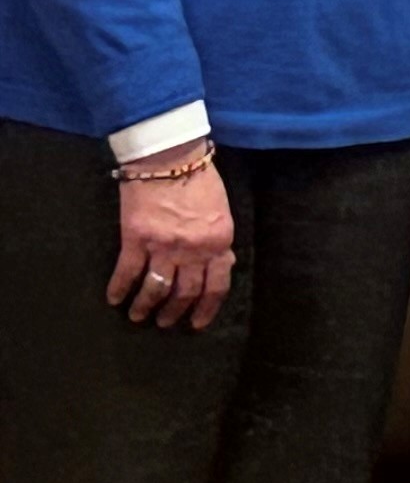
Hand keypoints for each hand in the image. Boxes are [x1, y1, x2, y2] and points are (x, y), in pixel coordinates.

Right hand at [109, 148, 233, 330]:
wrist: (170, 157)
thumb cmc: (200, 181)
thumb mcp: (221, 213)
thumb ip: (218, 241)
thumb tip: (219, 265)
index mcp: (219, 242)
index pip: (216, 286)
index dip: (205, 309)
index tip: (195, 324)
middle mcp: (193, 249)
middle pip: (184, 293)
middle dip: (173, 313)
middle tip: (163, 322)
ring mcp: (163, 246)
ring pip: (155, 289)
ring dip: (145, 306)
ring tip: (138, 316)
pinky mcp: (136, 239)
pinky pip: (127, 273)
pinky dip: (119, 289)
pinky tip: (114, 299)